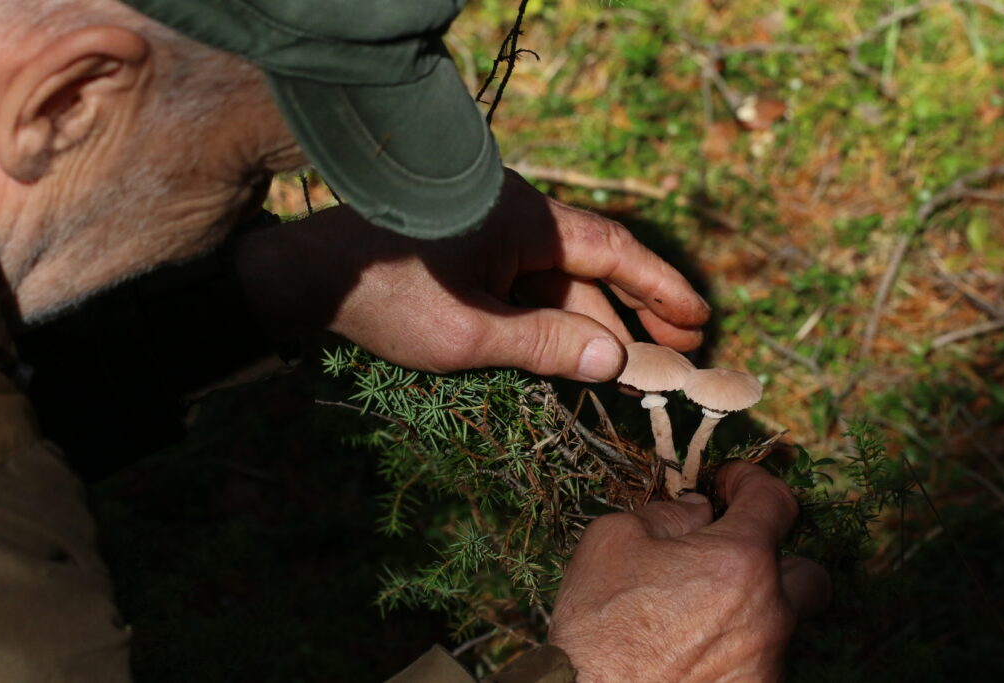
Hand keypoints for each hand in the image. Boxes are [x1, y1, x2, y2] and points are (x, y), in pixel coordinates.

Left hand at [235, 170, 709, 381]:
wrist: (305, 277)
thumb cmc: (386, 299)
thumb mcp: (469, 334)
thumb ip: (545, 347)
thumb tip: (615, 362)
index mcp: (525, 220)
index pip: (613, 251)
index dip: (660, 288)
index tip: (698, 319)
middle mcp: (515, 216)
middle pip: (590, 268)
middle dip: (633, 314)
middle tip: (679, 354)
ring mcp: (490, 233)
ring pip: (556, 281)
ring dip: (588, 325)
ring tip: (626, 373)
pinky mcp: (469, 252)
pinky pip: (524, 285)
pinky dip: (548, 320)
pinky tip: (567, 357)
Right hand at [549, 462, 831, 681]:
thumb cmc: (600, 630)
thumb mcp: (612, 542)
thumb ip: (664, 513)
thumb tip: (697, 510)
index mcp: (739, 560)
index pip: (775, 501)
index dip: (752, 481)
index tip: (730, 483)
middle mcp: (770, 613)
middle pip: (808, 574)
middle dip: (777, 558)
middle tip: (730, 559)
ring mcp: (769, 663)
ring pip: (781, 624)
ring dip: (751, 609)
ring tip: (696, 615)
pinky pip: (761, 663)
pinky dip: (735, 651)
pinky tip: (690, 654)